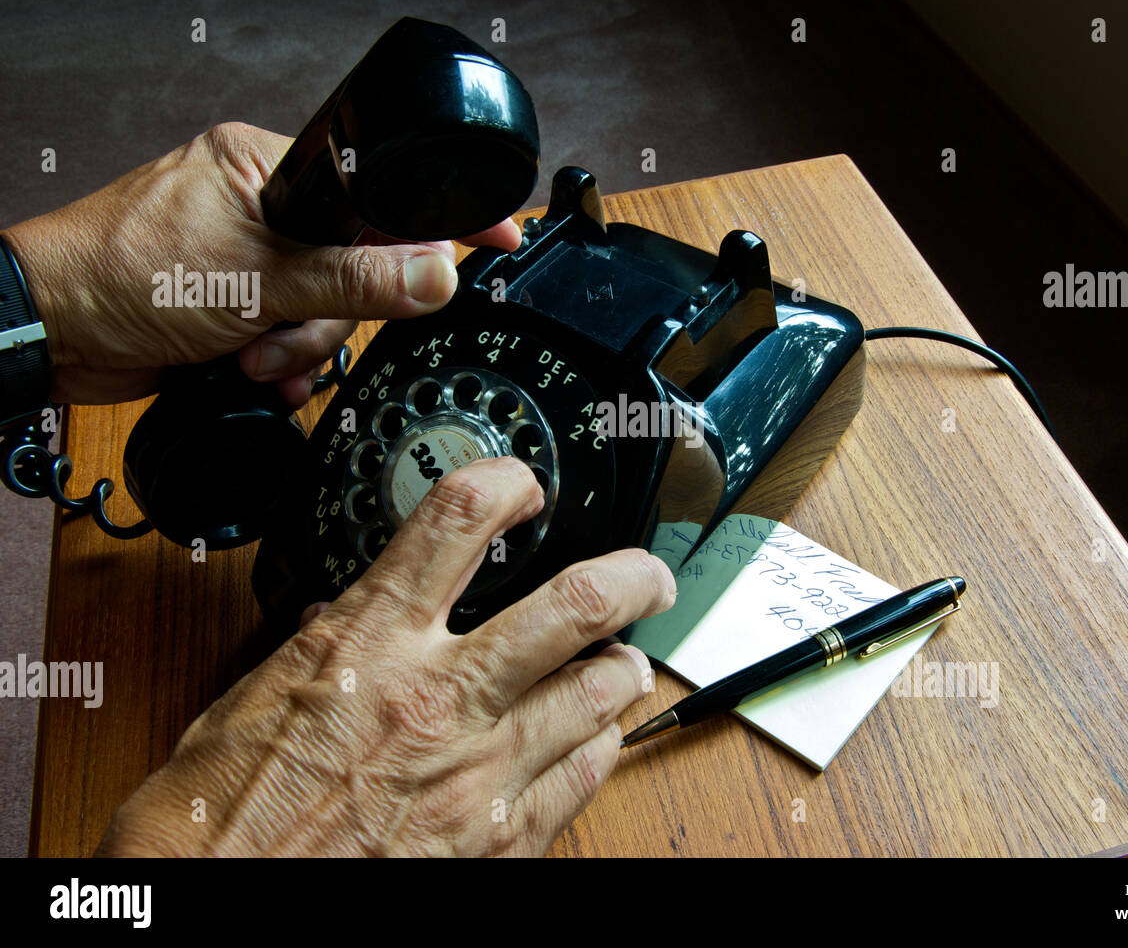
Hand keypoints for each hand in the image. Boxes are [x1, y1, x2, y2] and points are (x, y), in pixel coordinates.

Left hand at [2, 122, 521, 406]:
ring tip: (252, 353)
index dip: (435, 221)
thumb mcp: (255, 279)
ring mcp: (254, 256)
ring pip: (330, 308)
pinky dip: (286, 358)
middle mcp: (267, 206)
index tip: (496, 232)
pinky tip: (256, 369)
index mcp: (270, 166)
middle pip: (359, 265)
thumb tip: (435, 275)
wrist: (51, 335)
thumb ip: (354, 281)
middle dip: (327, 314)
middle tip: (284, 327)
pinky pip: (299, 332)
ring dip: (298, 344)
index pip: (377, 189)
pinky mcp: (241, 302)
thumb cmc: (121, 277)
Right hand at [95, 458, 674, 855]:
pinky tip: (589, 741)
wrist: (223, 910)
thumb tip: (350, 617)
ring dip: (621, 672)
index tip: (523, 486)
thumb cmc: (218, 819)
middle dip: (632, 579)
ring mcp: (480, 769)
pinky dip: (598, 748)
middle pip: (576, 603)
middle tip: (648, 577)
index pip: (457, 520)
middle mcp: (439, 696)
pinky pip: (586, 776)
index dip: (507, 482)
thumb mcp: (253, 700)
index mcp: (369, 643)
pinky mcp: (501, 839)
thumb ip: (324, 648)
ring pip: (600, 692)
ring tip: (620, 666)